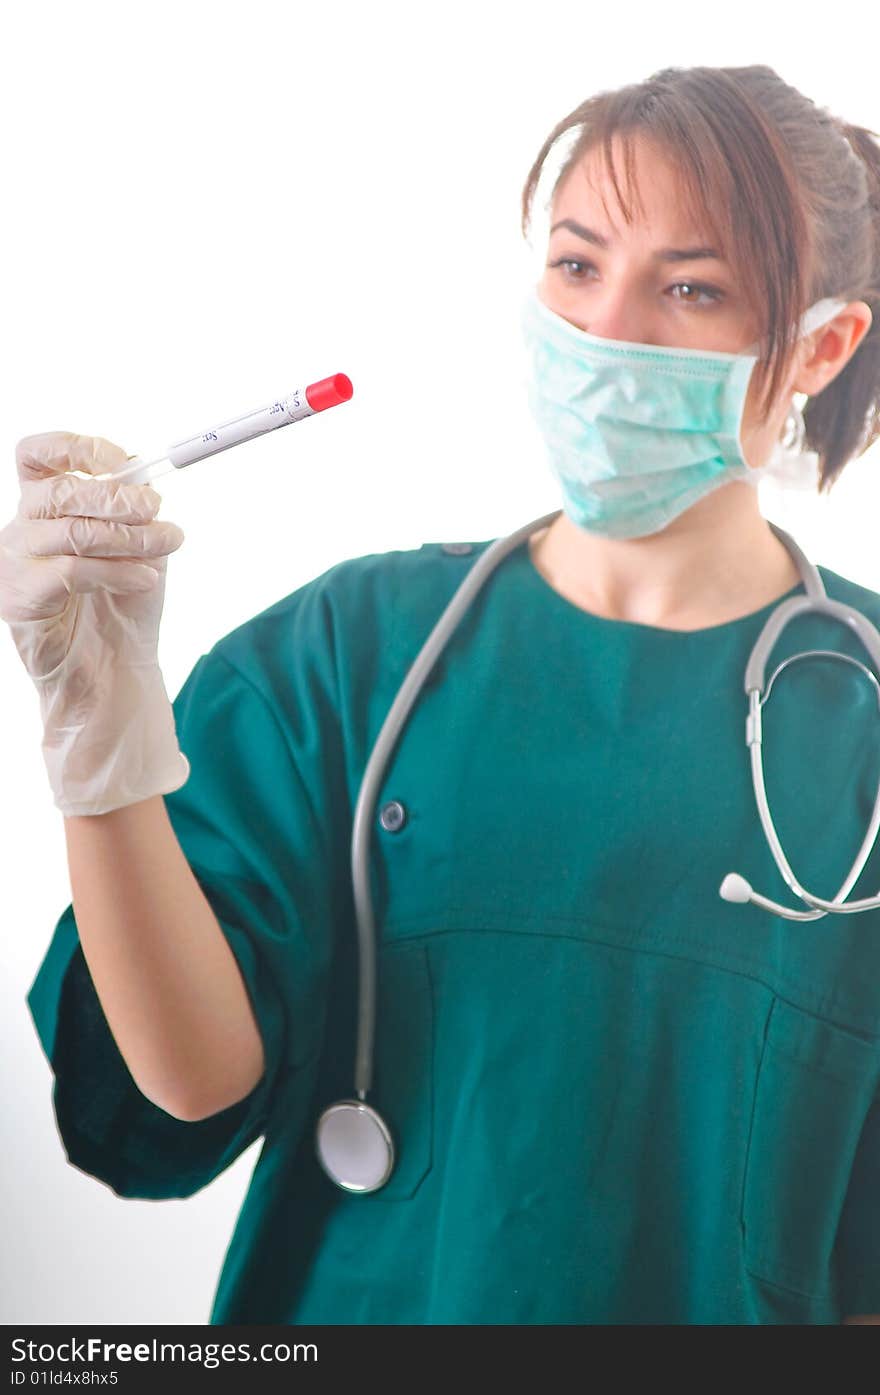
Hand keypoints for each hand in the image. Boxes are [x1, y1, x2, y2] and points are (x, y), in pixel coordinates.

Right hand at [0, 431, 190, 814]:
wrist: (113, 670)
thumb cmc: (123, 604)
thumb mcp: (138, 547)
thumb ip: (134, 511)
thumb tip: (143, 480)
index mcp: (44, 506)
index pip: (38, 456)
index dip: (75, 446)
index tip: (121, 459)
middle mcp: (21, 528)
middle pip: (59, 491)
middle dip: (116, 496)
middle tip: (157, 509)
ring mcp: (15, 562)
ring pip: (71, 532)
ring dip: (128, 536)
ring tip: (168, 544)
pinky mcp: (20, 599)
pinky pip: (70, 572)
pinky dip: (116, 571)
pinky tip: (146, 579)